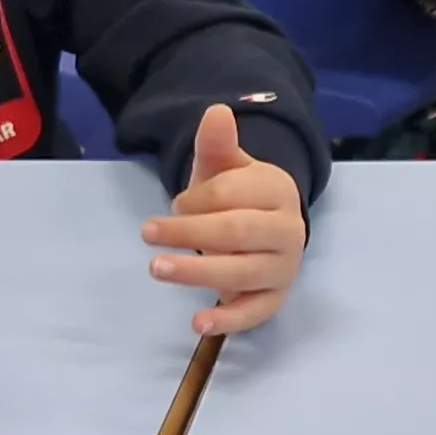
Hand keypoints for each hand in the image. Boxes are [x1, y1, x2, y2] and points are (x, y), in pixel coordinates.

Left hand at [145, 103, 305, 336]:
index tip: (175, 204)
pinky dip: (227, 321)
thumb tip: (216, 111)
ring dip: (197, 272)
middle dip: (189, 232)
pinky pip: (255, 313)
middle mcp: (289, 229)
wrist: (266, 230)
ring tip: (156, 268)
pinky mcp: (275, 299)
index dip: (198, 199)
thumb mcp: (224, 168)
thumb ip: (217, 144)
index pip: (234, 194)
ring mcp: (284, 267)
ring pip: (243, 272)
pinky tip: (197, 324)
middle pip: (238, 232)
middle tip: (146, 232)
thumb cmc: (238, 197)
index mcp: (278, 189)